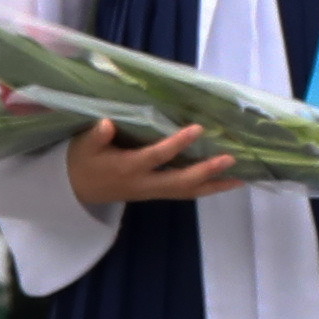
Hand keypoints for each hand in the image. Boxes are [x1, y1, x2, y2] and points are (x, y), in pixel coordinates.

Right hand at [65, 119, 237, 206]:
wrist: (76, 190)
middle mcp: (145, 183)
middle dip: (207, 171)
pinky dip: (207, 189)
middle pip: (181, 181)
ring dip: (215, 186)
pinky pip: (186, 194)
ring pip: (188, 192)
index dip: (178, 144)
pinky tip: (226, 183)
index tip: (198, 129)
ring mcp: (153, 192)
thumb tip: (107, 123)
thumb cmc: (81, 162)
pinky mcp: (158, 194)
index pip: (157, 156)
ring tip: (242, 178)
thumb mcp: (83, 146)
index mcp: (128, 167)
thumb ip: (96, 136)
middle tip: (231, 159)